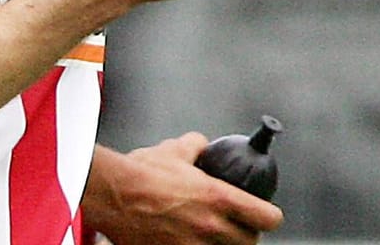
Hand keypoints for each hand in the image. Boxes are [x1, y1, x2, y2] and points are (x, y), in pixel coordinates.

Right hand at [86, 135, 283, 244]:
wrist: (110, 195)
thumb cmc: (139, 173)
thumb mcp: (172, 151)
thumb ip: (194, 146)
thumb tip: (201, 144)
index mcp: (217, 198)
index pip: (267, 217)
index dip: (268, 214)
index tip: (265, 213)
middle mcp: (210, 227)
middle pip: (249, 243)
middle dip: (246, 234)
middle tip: (237, 227)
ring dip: (222, 243)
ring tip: (210, 235)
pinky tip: (187, 239)